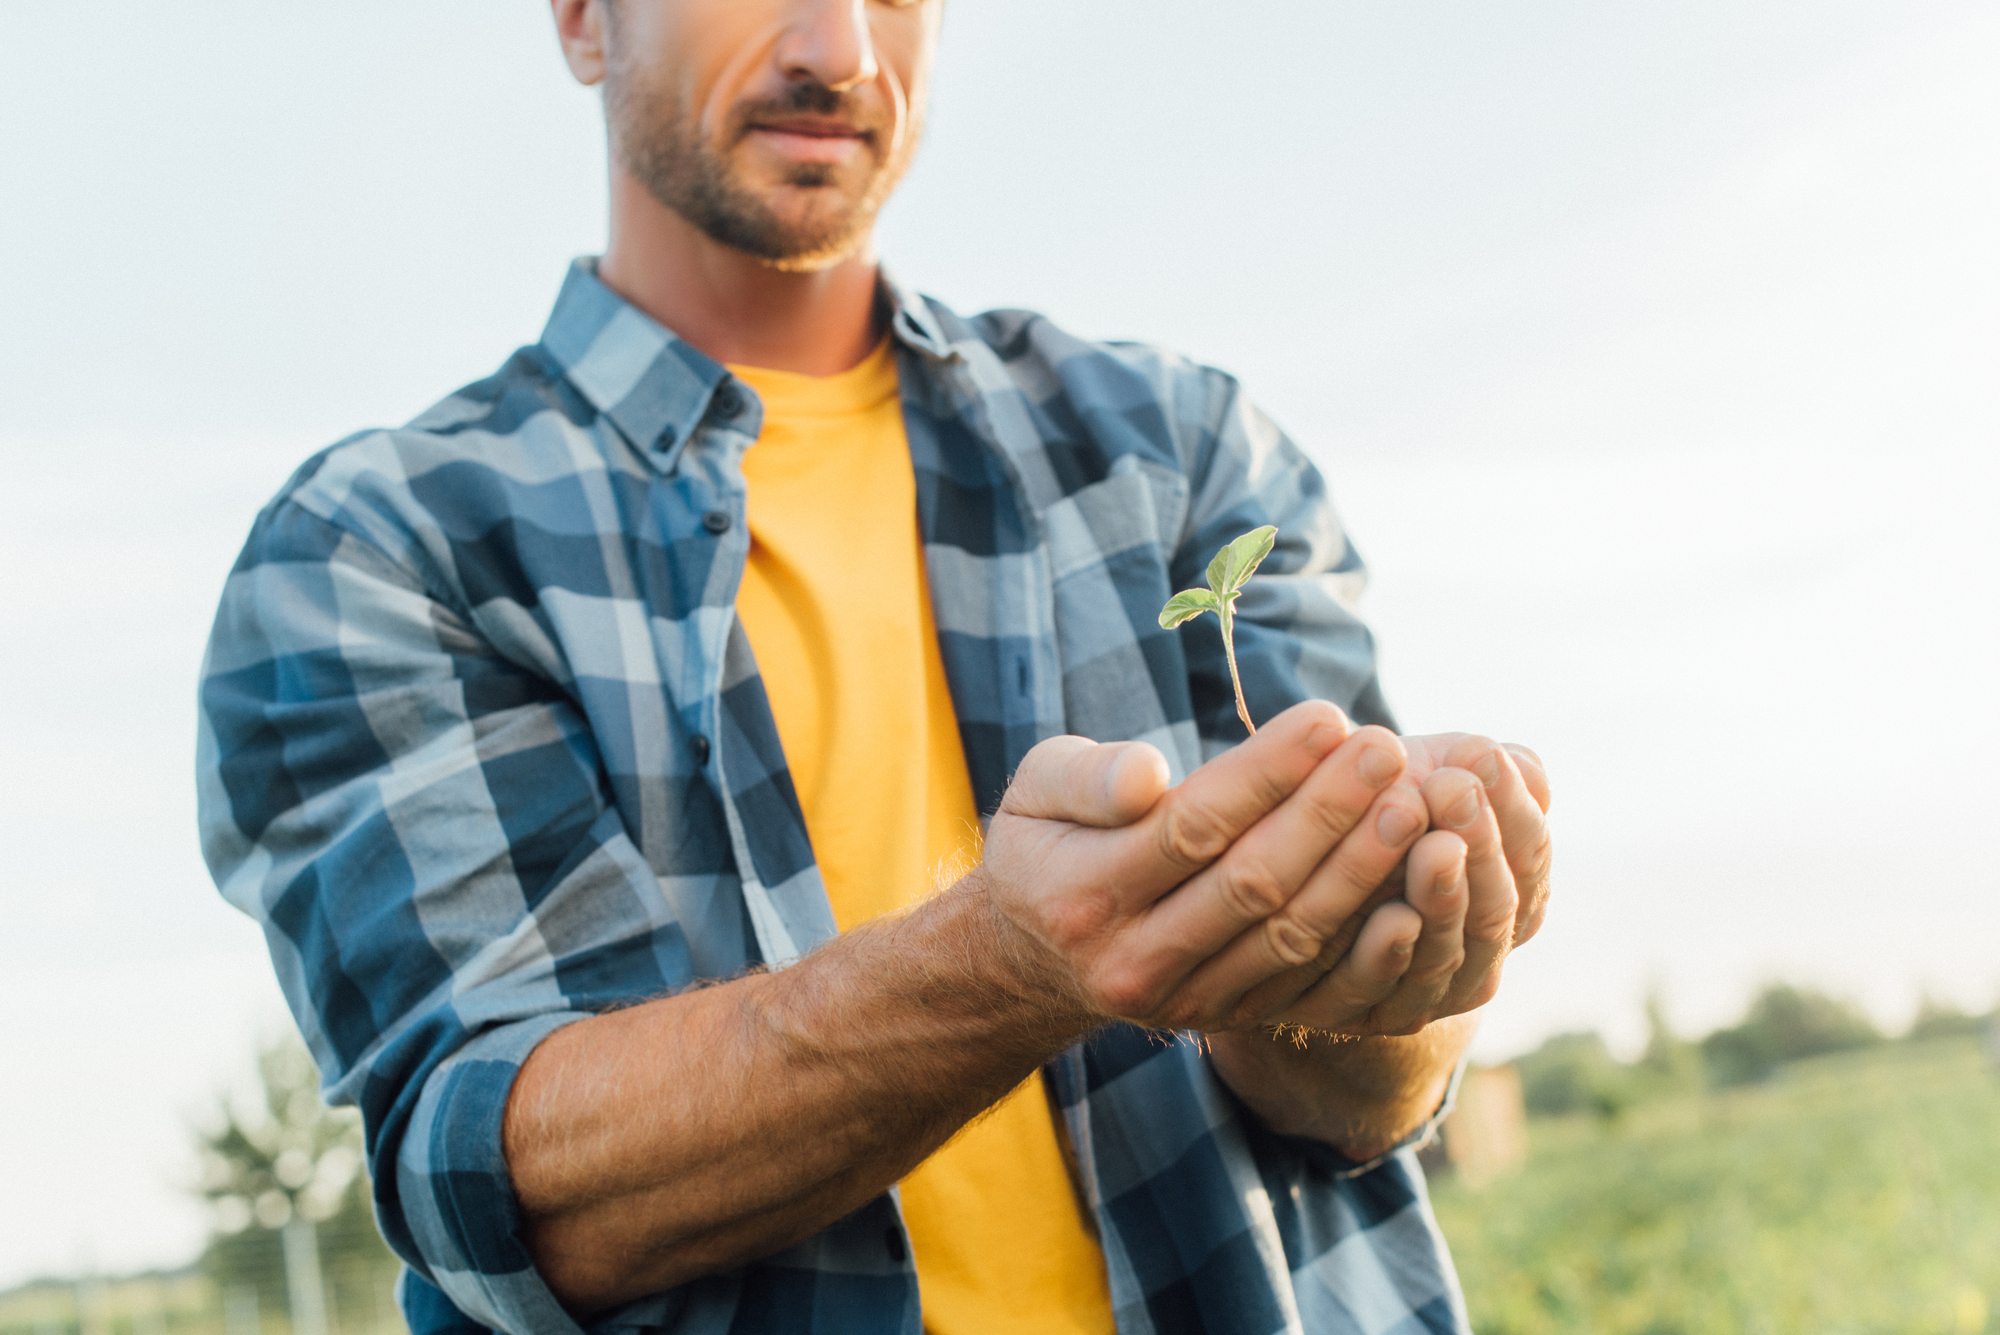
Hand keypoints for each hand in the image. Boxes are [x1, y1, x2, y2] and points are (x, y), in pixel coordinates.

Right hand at [973, 701, 1433, 1033]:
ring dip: (1361, 870)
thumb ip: (1088, 779)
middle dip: (1329, 813)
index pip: (1191, 828)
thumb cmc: (1047, 844)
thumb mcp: (1037, 793)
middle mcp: (1134, 962)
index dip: (1266, 774)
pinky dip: (1365, 931)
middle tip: (1389, 751)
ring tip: (1415, 803)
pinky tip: (1409, 877)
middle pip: (1253, 885)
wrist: (1036, 955)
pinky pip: (1312, 979)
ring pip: (1291, 936)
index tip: (1328, 717)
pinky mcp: (1230, 1019)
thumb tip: (1147, 774)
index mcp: (1084, 895)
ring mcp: (1186, 1002)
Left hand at [1216, 733, 1552, 1037]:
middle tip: (1453, 788)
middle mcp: (1480, 951)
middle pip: (1496, 907)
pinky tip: (1393, 918)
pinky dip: (1392, 956)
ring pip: (1447, 953)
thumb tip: (1520, 766)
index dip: (1511, 808)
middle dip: (1480, 844)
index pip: (1527, 854)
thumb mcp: (1430, 775)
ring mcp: (1428, 991)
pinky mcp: (1366, 1014)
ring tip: (1435, 845)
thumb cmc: (1380, 804)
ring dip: (1444, 898)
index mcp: (1510, 891)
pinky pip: (1385, 992)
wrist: (1301, 870)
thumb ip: (1478, 771)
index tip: (1482, 753)